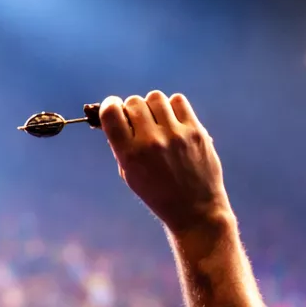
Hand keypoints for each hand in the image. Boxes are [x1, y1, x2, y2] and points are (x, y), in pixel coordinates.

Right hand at [98, 92, 229, 234]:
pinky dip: (173, 107)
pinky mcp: (195, 131)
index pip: (111, 113)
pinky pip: (178, 100)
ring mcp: (175, 134)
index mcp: (130, 155)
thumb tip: (118, 117)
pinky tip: (174, 121)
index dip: (110, 105)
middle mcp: (151, 141)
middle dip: (133, 109)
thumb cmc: (158, 194)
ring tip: (159, 121)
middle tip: (140, 122)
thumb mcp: (130, 175)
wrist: (195, 209)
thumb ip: (122, 146)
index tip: (114, 107)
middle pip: (134, 102)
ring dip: (153, 106)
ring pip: (155, 97)